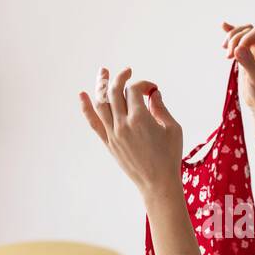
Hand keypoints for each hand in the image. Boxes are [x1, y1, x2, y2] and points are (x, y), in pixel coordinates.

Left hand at [80, 66, 182, 197]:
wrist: (157, 183)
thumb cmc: (170, 156)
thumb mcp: (172, 129)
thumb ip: (161, 108)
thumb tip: (153, 93)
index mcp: (140, 118)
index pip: (134, 89)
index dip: (144, 83)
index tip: (153, 89)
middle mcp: (123, 124)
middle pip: (114, 91)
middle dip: (120, 77)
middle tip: (127, 71)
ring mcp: (113, 133)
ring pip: (101, 103)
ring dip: (101, 85)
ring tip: (103, 73)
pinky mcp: (108, 143)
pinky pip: (93, 122)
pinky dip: (86, 107)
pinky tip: (82, 95)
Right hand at [221, 21, 254, 115]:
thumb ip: (248, 63)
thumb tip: (237, 49)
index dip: (245, 38)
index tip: (235, 52)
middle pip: (248, 31)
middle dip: (235, 40)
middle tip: (228, 56)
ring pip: (243, 33)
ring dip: (231, 39)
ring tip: (226, 54)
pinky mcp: (248, 55)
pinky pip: (240, 41)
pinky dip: (231, 34)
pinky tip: (223, 26)